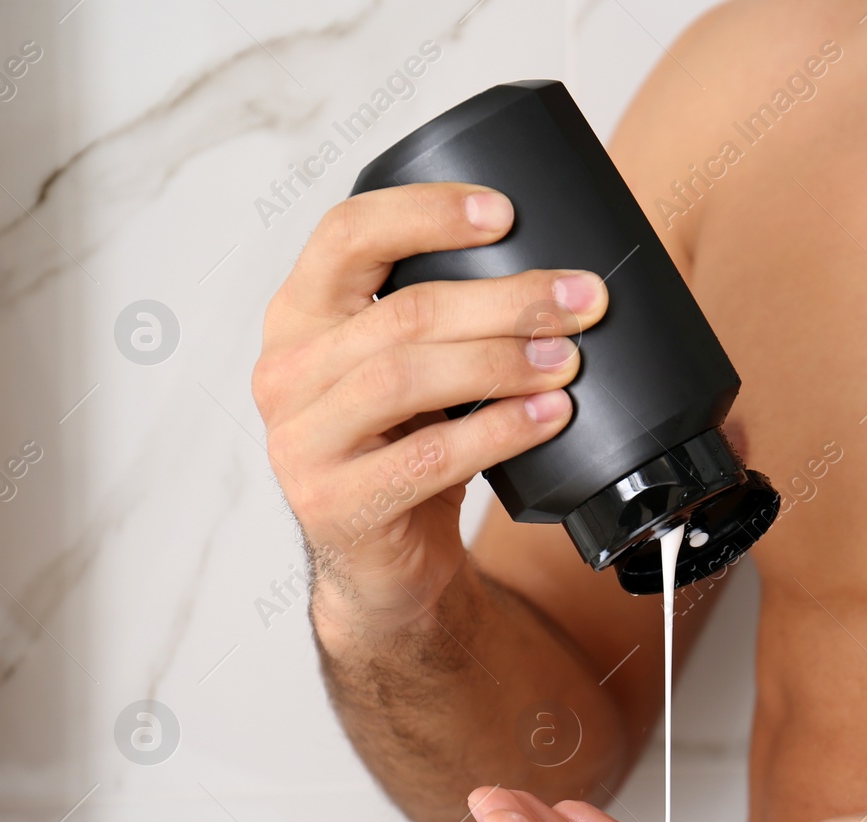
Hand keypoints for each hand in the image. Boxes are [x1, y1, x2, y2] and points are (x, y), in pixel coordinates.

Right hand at [251, 183, 607, 645]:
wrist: (384, 565)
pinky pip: (428, 456)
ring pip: (408, 377)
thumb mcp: (410, 370)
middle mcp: (287, 370)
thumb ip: (445, 318)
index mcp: (301, 315)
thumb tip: (557, 275)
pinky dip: (500, 430)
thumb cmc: (406, 448)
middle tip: (579, 301)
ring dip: (503, 362)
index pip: (347, 234)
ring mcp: (302, 440)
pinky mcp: (336, 503)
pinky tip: (548, 417)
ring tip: (568, 361)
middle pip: (403, 313)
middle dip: (506, 300)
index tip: (505, 212)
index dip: (426, 212)